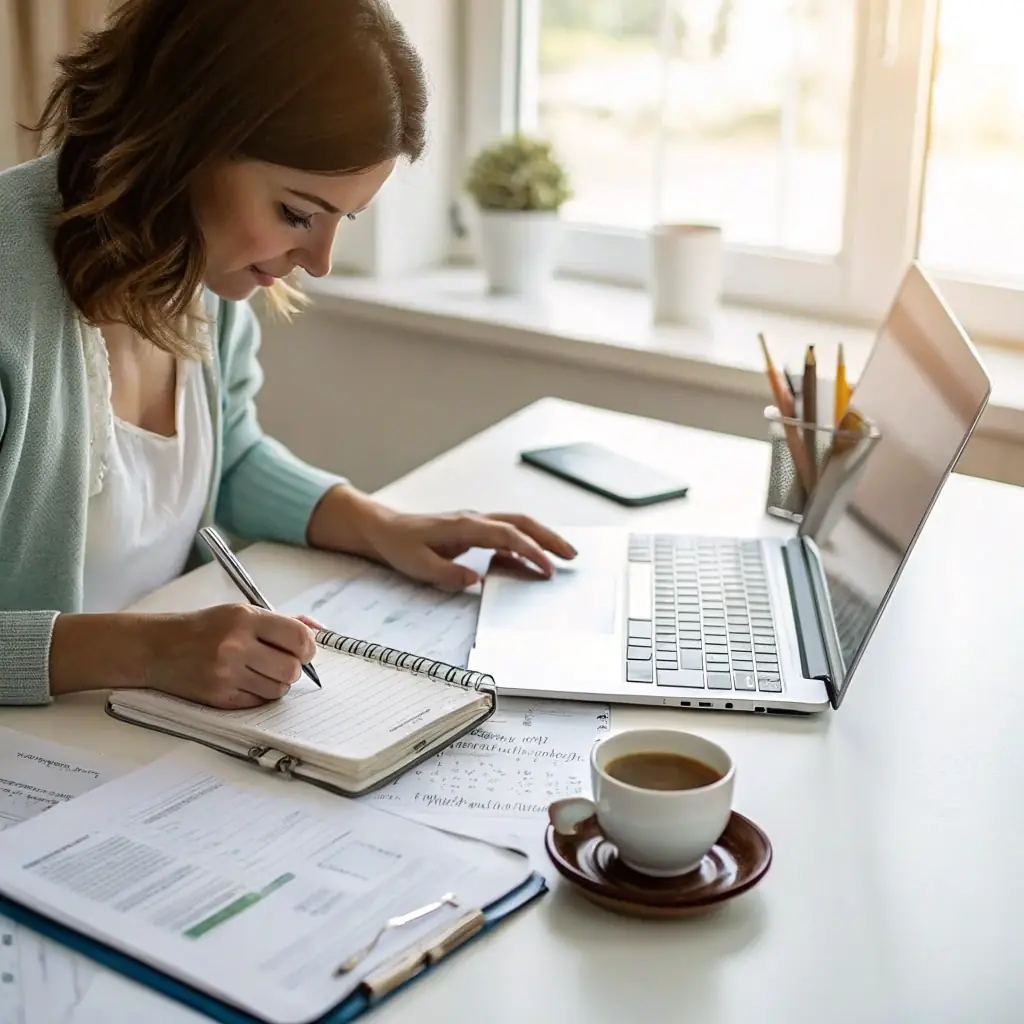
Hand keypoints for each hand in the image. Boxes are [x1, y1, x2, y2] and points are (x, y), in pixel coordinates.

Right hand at [139, 605, 318, 707]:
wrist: (156, 648)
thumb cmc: (203, 628)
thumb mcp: (241, 612)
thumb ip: (282, 621)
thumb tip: (319, 630)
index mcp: (244, 619)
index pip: (298, 637)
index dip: (308, 647)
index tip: (304, 650)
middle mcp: (235, 645)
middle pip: (292, 668)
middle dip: (293, 667)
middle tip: (280, 662)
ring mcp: (225, 674)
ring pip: (278, 689)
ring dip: (276, 682)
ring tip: (258, 670)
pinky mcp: (218, 697)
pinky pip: (258, 702)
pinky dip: (258, 694)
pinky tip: (244, 681)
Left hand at [307, 486, 576, 590]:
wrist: (384, 528)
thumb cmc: (399, 545)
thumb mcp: (418, 565)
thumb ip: (448, 574)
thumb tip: (477, 580)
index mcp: (464, 526)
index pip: (507, 535)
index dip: (530, 551)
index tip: (547, 568)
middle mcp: (474, 520)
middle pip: (521, 522)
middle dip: (549, 538)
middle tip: (572, 555)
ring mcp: (475, 523)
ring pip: (517, 525)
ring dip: (541, 538)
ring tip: (562, 556)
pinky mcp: (473, 531)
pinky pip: (505, 535)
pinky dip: (523, 545)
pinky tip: (529, 562)